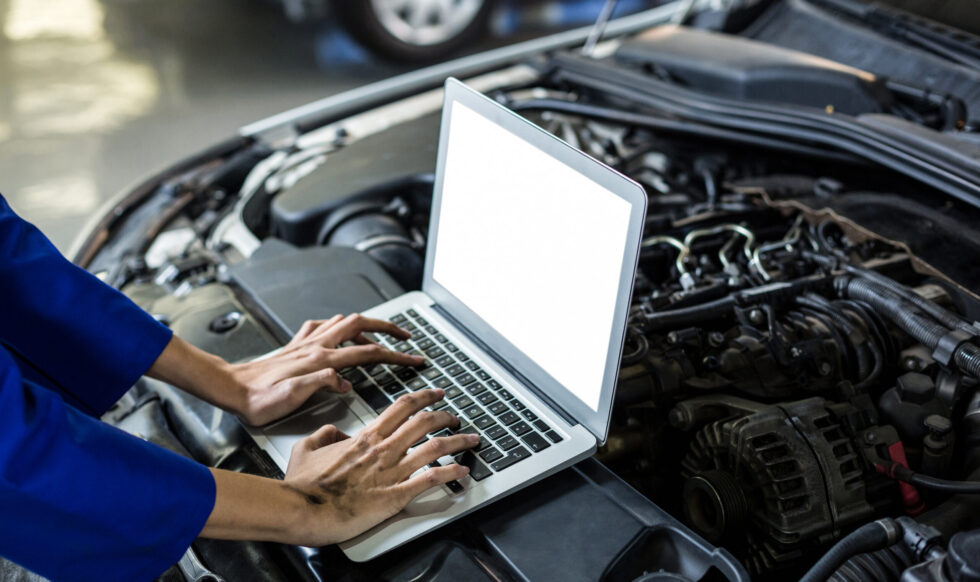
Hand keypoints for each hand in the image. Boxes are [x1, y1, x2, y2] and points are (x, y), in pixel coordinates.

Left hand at [229, 314, 424, 425]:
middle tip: (405, 336)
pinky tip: (338, 333)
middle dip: (387, 327)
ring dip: (366, 324)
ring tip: (379, 334)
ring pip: (343, 321)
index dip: (396, 355)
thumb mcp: (292, 397)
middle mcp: (315, 346)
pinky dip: (337, 326)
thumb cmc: (259, 399)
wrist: (232, 389)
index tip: (414, 359)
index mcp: (320, 360)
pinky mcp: (296, 345)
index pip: (368, 352)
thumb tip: (346, 381)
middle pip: (360, 324)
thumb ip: (321, 384)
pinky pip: (321, 326)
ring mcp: (306, 343)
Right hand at [284, 389, 477, 544]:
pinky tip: (463, 470)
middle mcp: (383, 450)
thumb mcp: (306, 447)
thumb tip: (334, 431)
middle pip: (424, 423)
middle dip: (446, 416)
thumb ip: (324, 434)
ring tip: (471, 439)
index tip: (436, 393)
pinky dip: (451, 473)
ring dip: (458, 441)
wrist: (303, 509)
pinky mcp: (396, 496)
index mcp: (366, 437)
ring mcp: (392, 472)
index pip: (402, 407)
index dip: (424, 397)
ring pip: (435, 447)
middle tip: (456, 416)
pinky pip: (430, 480)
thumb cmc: (303, 484)